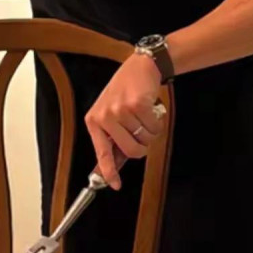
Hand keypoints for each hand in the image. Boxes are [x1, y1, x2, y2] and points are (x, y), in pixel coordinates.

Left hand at [85, 54, 164, 189]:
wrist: (139, 67)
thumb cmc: (125, 92)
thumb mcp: (111, 115)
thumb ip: (113, 141)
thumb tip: (113, 168)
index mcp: (94, 121)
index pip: (102, 152)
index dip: (109, 171)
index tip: (115, 185)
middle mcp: (105, 116)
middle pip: (131, 150)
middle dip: (142, 147)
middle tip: (142, 133)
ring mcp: (120, 110)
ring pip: (146, 139)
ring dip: (151, 131)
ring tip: (145, 115)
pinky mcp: (137, 104)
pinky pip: (155, 127)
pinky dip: (158, 122)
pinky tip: (152, 109)